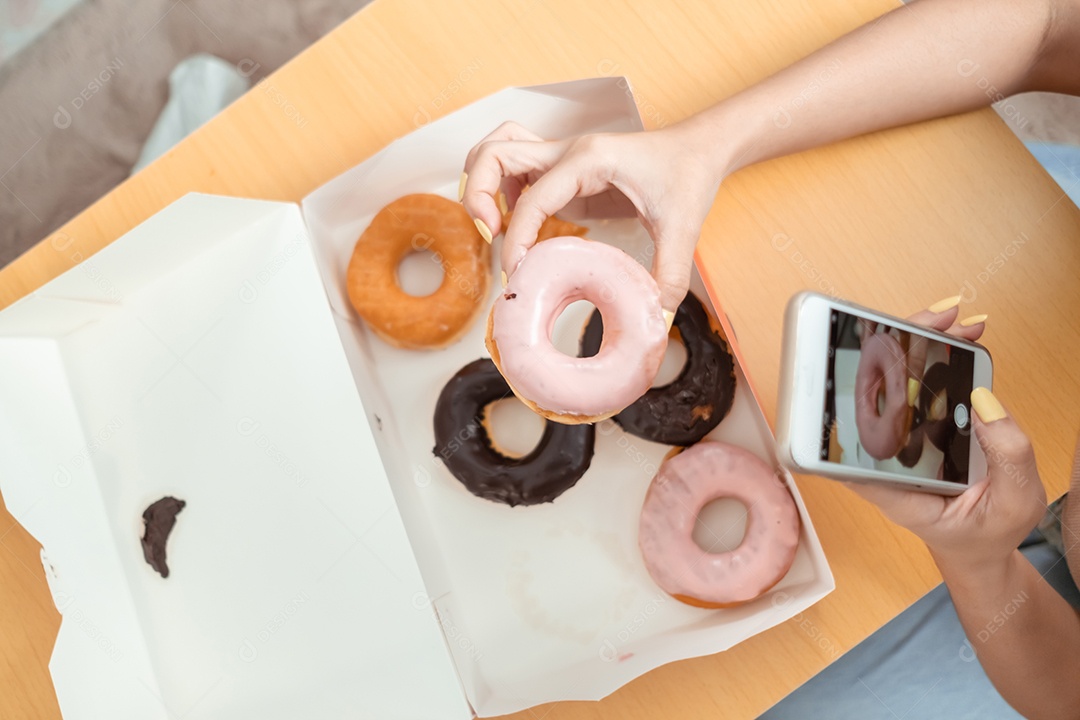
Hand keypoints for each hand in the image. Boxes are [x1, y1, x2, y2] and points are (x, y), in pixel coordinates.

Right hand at [460, 120, 723, 311]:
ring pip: (496, 151)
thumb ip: (669, 274)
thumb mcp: (683, 227)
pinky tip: (516, 222)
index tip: (517, 273)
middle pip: (493, 153)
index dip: (516, 238)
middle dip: (477, 194)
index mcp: (589, 160)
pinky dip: (501, 190)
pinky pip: (514, 168)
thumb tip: (656, 320)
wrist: (700, 148)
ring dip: (482, 184)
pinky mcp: (562, 170)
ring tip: (492, 226)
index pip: (532, 198)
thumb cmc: (689, 175)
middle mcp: (567, 151)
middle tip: (488, 234)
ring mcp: (561, 157)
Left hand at [845, 303, 1047, 571]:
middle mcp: (885, 459)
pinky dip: (938, 357)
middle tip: (933, 321)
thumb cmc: (985, 532)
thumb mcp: (1012, 504)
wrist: (979, 544)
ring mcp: (899, 439)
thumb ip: (1007, 457)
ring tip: (953, 319)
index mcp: (892, 488)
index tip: (868, 362)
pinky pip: (919, 388)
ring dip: (920, 346)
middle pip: (873, 396)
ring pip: (896, 384)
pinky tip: (960, 335)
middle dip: (897, 350)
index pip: (851, 442)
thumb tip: (985, 401)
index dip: (851, 398)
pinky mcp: (917, 427)